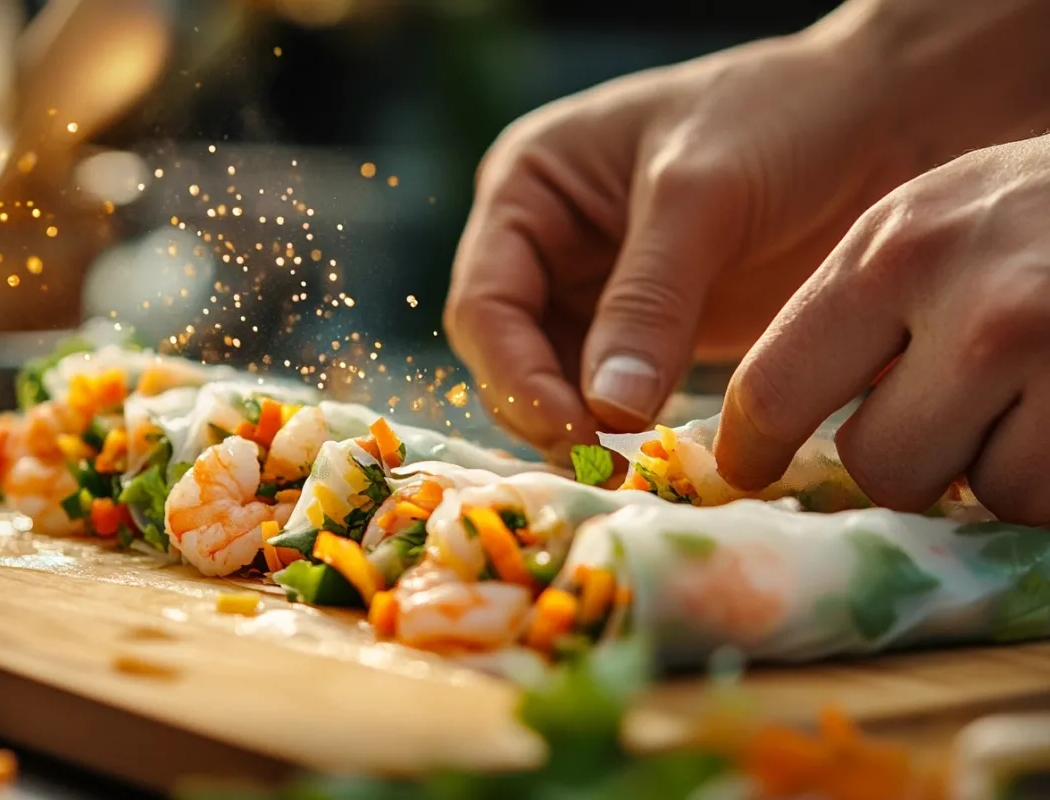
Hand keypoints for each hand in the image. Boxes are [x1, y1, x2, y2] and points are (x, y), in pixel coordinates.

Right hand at [444, 20, 916, 461]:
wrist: (884, 117)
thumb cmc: (781, 118)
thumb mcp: (702, 196)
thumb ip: (648, 301)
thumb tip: (606, 412)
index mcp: (529, 188)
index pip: (485, 301)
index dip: (515, 375)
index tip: (573, 430)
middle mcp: (547, 244)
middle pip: (508, 353)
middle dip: (545, 412)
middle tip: (601, 469)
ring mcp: (597, 291)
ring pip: (555, 384)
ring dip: (582, 432)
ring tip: (629, 474)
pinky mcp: (649, 331)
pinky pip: (615, 394)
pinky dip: (627, 431)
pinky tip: (656, 459)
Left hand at [716, 135, 1049, 524]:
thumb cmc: (1037, 212)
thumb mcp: (928, 226)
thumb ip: (856, 315)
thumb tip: (766, 428)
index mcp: (896, 251)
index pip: (776, 387)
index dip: (756, 449)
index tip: (752, 470)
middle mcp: (976, 301)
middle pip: (880, 465)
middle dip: (908, 457)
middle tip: (947, 415)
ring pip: (981, 494)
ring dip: (997, 466)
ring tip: (1028, 394)